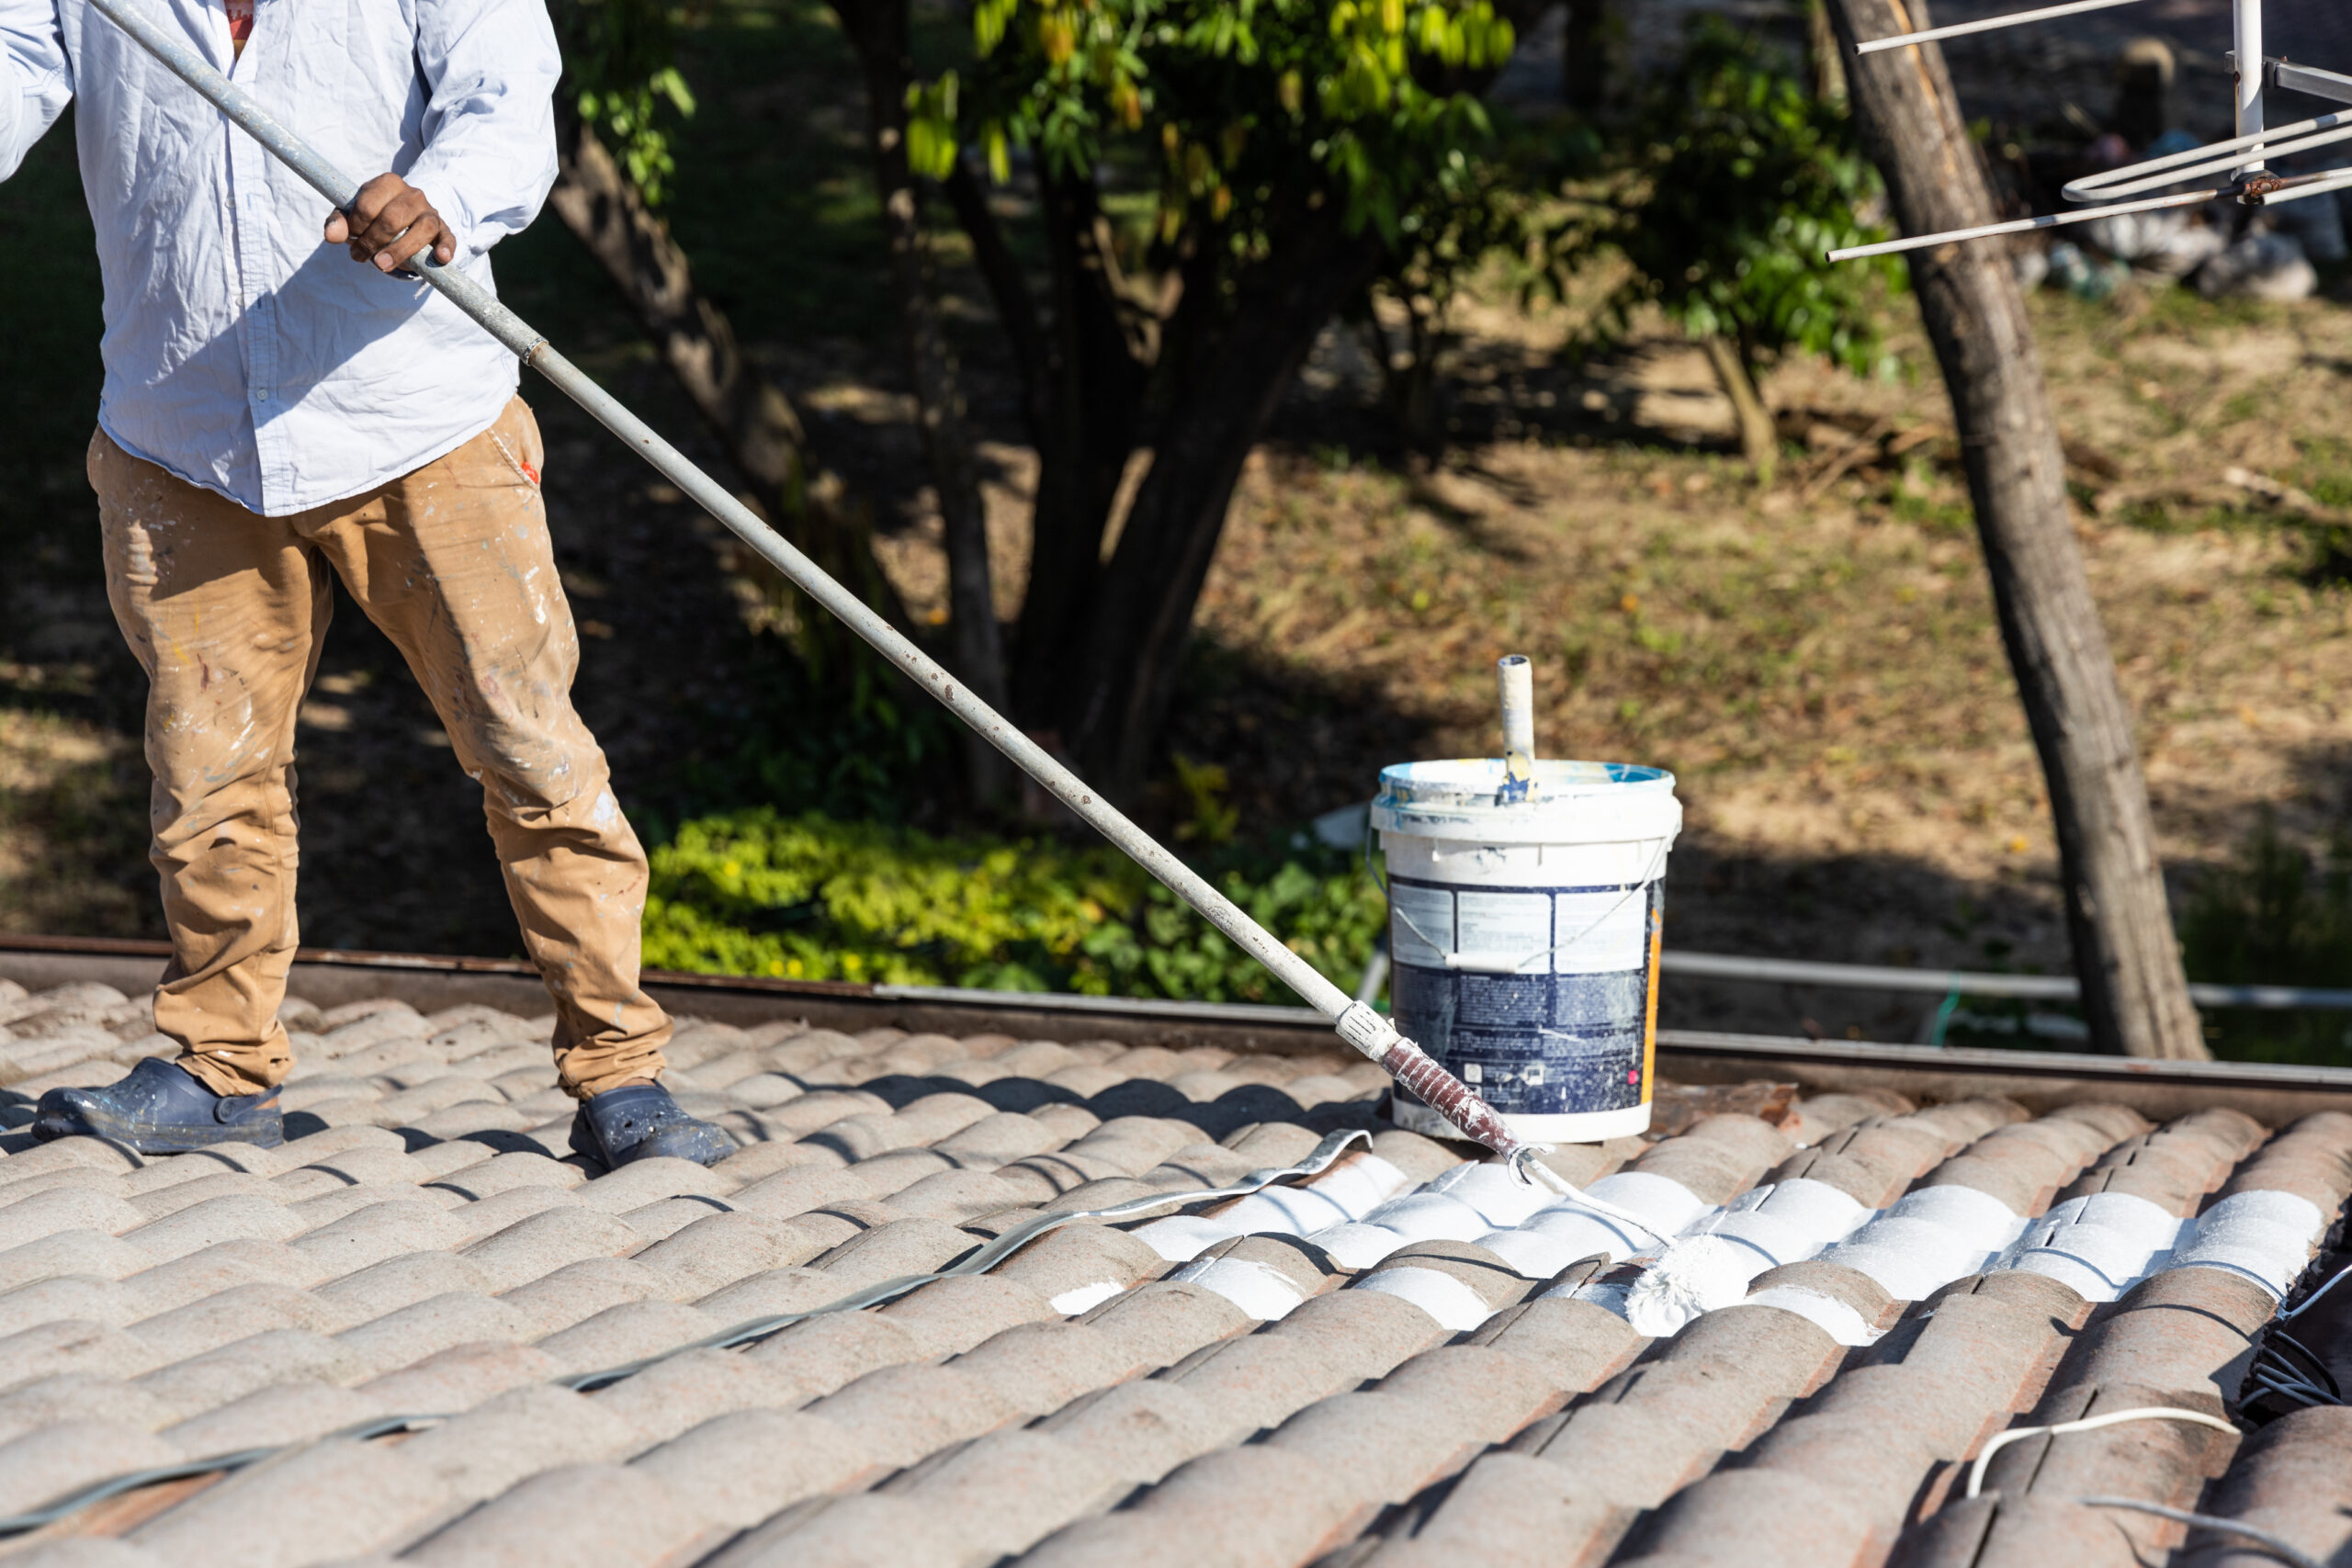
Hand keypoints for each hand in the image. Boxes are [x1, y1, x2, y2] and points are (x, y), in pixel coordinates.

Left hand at [323, 173, 455, 272]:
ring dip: (400, 251)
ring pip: (422, 228)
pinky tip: (440, 258)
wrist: (403, 219)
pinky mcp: (444, 231)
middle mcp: (413, 194)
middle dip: (371, 242)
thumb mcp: (353, 216)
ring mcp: (431, 212)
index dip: (355, 226)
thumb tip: (331, 236)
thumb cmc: (374, 216)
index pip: (368, 205)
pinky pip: (448, 238)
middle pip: (393, 218)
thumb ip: (339, 222)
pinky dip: (445, 248)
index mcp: (388, 183)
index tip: (350, 238)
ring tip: (381, 266)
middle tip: (358, 256)